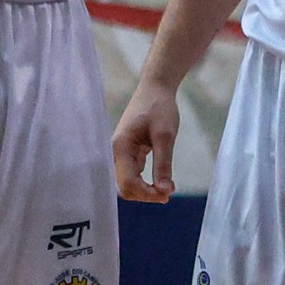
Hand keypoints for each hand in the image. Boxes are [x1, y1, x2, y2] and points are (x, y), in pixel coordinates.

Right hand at [113, 80, 179, 202]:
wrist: (156, 88)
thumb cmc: (159, 107)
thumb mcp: (165, 136)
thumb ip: (163, 164)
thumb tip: (165, 191)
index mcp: (120, 147)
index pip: (127, 182)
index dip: (146, 193)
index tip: (167, 195)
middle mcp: (116, 152)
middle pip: (124, 186)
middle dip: (144, 194)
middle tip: (168, 194)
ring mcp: (122, 153)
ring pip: (128, 182)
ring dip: (145, 189)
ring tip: (166, 188)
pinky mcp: (129, 152)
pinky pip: (133, 174)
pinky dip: (145, 181)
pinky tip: (160, 180)